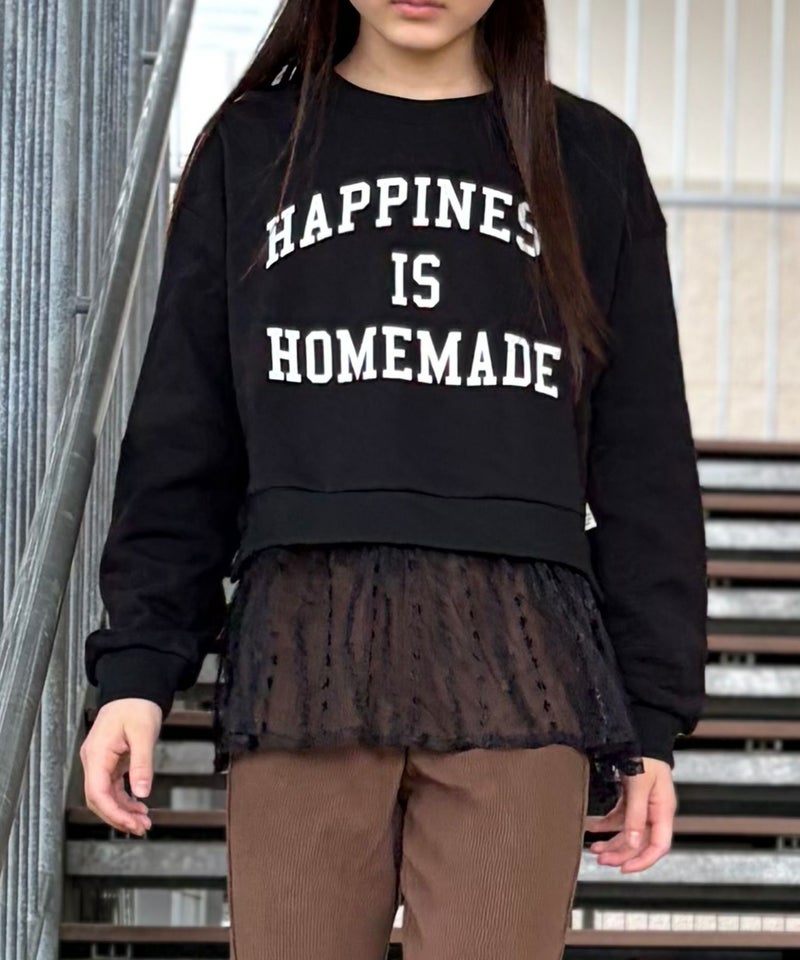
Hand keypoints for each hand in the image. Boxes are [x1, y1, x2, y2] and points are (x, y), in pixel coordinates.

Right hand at [79, 698, 162, 835]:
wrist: (134, 690)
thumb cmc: (136, 705)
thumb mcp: (143, 734)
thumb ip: (142, 764)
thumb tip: (141, 792)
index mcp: (97, 754)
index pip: (97, 793)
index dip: (113, 812)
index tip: (131, 823)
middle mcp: (94, 760)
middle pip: (98, 799)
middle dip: (118, 817)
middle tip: (141, 828)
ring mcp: (100, 762)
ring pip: (105, 796)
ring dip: (123, 811)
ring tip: (143, 822)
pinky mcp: (109, 762)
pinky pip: (112, 787)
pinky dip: (124, 799)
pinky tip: (138, 806)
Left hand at [583, 756, 675, 872]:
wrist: (641, 732)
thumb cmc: (643, 756)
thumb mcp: (639, 785)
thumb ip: (636, 815)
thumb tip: (634, 844)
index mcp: (663, 810)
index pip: (659, 846)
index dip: (643, 861)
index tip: (624, 869)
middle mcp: (655, 811)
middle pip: (640, 842)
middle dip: (621, 853)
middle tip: (600, 859)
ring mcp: (643, 805)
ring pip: (628, 832)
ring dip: (612, 842)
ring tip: (594, 848)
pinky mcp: (631, 797)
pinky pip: (620, 817)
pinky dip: (607, 824)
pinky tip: (593, 827)